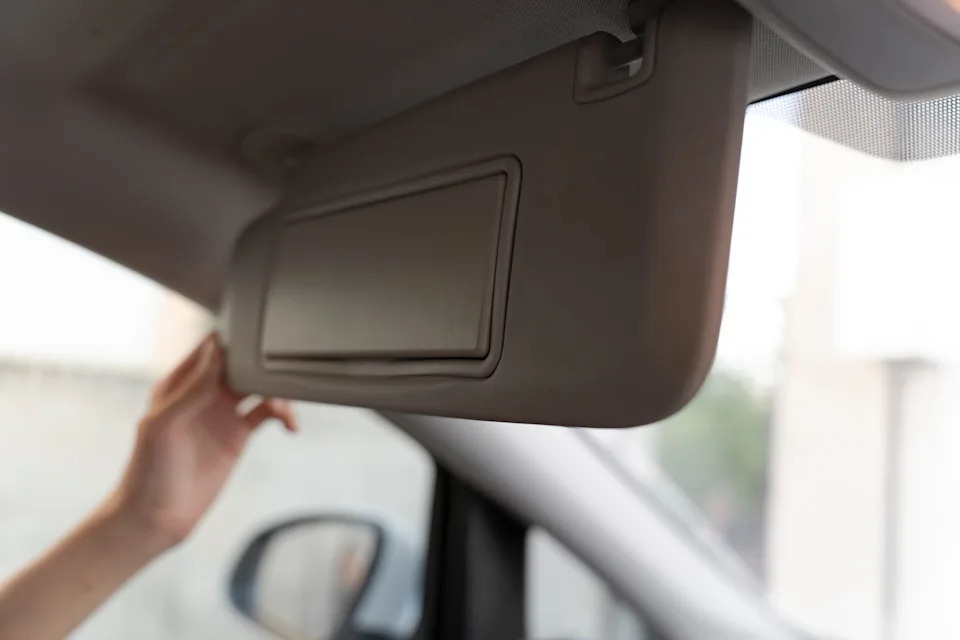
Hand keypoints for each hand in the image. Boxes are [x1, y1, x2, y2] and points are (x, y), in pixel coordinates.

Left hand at [108, 333, 296, 548]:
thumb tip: (217, 352)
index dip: (234, 340)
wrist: (155, 518)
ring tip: (286, 408)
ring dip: (277, 391)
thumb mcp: (163, 425)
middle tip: (282, 370)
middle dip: (263, 363)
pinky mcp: (238, 436)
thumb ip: (192, 388)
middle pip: (240, 364)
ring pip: (259, 387)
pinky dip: (283, 414)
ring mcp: (222, 414)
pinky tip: (291, 425)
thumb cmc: (147, 472)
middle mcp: (203, 394)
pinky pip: (267, 415)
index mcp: (179, 384)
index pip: (210, 349)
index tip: (257, 338)